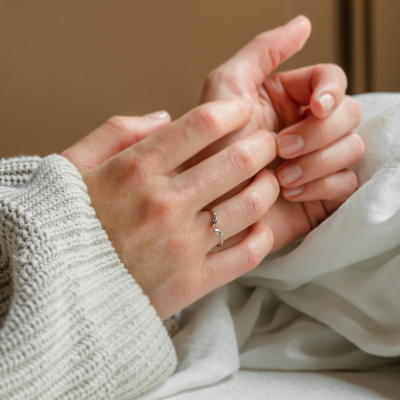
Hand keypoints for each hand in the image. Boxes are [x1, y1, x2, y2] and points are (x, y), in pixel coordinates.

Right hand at [81, 98, 278, 319]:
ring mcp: (181, 247)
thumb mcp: (74, 165)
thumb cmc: (69, 222)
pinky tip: (260, 225)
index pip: (201, 125)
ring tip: (269, 180)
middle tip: (268, 142)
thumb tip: (165, 117)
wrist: (58, 290)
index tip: (243, 109)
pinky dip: (263, 236)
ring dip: (268, 186)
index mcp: (135, 170)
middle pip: (237, 161)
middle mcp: (163, 204)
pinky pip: (246, 255)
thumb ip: (116, 132)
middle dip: (263, 145)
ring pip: (251, 206)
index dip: (232, 110)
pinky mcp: (191, 283)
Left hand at [183, 16, 363, 251]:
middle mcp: (304, 126)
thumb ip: (262, 52)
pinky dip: (322, 186)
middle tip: (281, 149)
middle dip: (317, 133)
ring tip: (281, 177)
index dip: (330, 91)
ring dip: (318, 161)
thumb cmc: (207, 151)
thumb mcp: (226, 90)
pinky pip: (348, 182)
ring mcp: (316, 159)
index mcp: (286, 99)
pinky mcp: (322, 191)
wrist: (208, 207)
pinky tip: (290, 193)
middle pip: (348, 113)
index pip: (331, 81)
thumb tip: (303, 24)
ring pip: (352, 147)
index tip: (314, 107)